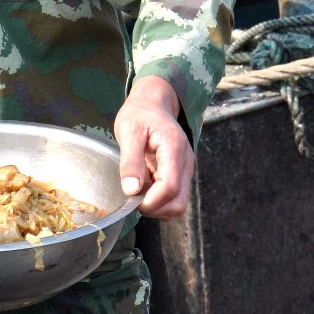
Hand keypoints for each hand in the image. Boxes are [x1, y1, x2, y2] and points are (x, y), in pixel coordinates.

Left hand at [113, 76, 194, 219]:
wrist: (153, 104)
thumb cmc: (140, 114)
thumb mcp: (128, 131)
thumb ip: (130, 161)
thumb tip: (132, 190)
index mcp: (174, 149)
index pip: (170, 187)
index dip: (151, 201)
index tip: (132, 201)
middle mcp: (185, 162)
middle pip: (179, 203)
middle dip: (155, 209)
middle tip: (133, 200)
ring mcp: (185, 170)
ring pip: (178, 203)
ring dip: (157, 207)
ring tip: (138, 192)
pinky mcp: (180, 174)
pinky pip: (174, 196)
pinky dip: (159, 200)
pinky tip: (144, 188)